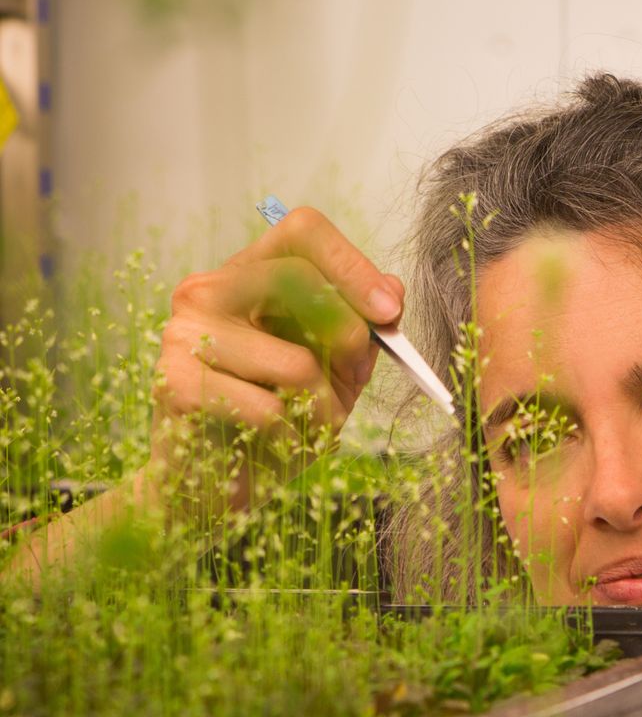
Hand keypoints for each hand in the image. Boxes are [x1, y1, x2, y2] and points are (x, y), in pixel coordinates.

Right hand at [145, 206, 403, 520]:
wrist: (214, 484)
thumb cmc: (277, 421)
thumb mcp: (335, 372)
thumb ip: (361, 330)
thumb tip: (391, 291)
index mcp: (247, 274)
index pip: (303, 232)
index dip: (353, 266)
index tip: (389, 313)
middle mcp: (207, 290)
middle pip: (298, 279)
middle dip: (347, 336)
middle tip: (353, 377)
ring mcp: (183, 333)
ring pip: (295, 361)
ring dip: (321, 409)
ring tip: (305, 426)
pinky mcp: (174, 383)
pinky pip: (269, 409)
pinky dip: (289, 437)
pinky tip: (271, 444)